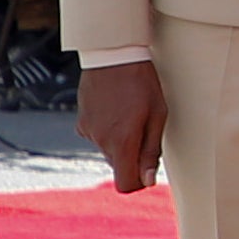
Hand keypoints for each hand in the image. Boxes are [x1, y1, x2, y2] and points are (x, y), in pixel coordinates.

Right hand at [82, 61, 165, 191]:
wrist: (112, 54)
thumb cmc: (141, 83)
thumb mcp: (157, 115)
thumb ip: (151, 150)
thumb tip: (148, 180)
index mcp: (122, 141)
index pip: (124, 184)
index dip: (138, 182)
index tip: (148, 169)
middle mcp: (101, 141)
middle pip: (118, 166)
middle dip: (133, 159)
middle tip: (146, 132)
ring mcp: (88, 132)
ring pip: (109, 151)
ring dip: (121, 143)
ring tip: (131, 115)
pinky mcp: (81, 122)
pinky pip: (98, 137)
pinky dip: (108, 131)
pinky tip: (116, 109)